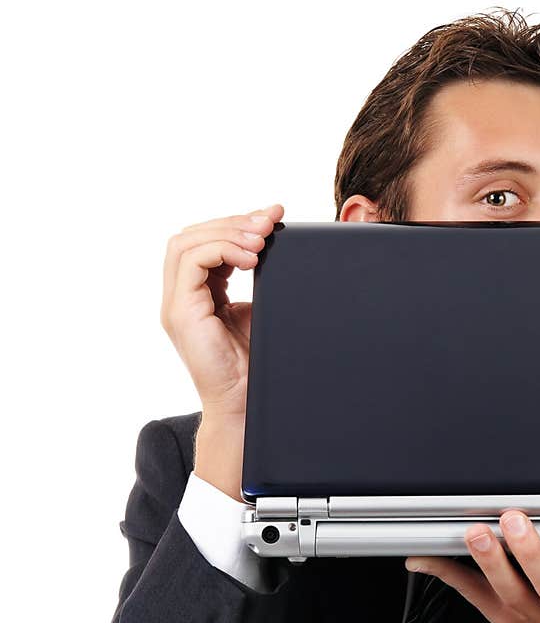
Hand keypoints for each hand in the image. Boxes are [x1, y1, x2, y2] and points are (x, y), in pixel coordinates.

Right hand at [160, 204, 283, 497]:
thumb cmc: (255, 366)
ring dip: (228, 232)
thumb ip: (261, 280)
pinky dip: (222, 250)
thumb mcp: (260, 311)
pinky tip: (252, 256)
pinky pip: (191, 263)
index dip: (236, 223)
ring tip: (262, 237)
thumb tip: (280, 246)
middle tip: (269, 222)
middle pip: (191, 236)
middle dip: (233, 222)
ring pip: (186, 243)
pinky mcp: (181, 314)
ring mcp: (177, 305)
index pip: (205, 243)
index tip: (273, 216)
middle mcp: (181, 297)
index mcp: (198, 294)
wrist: (247, 406)